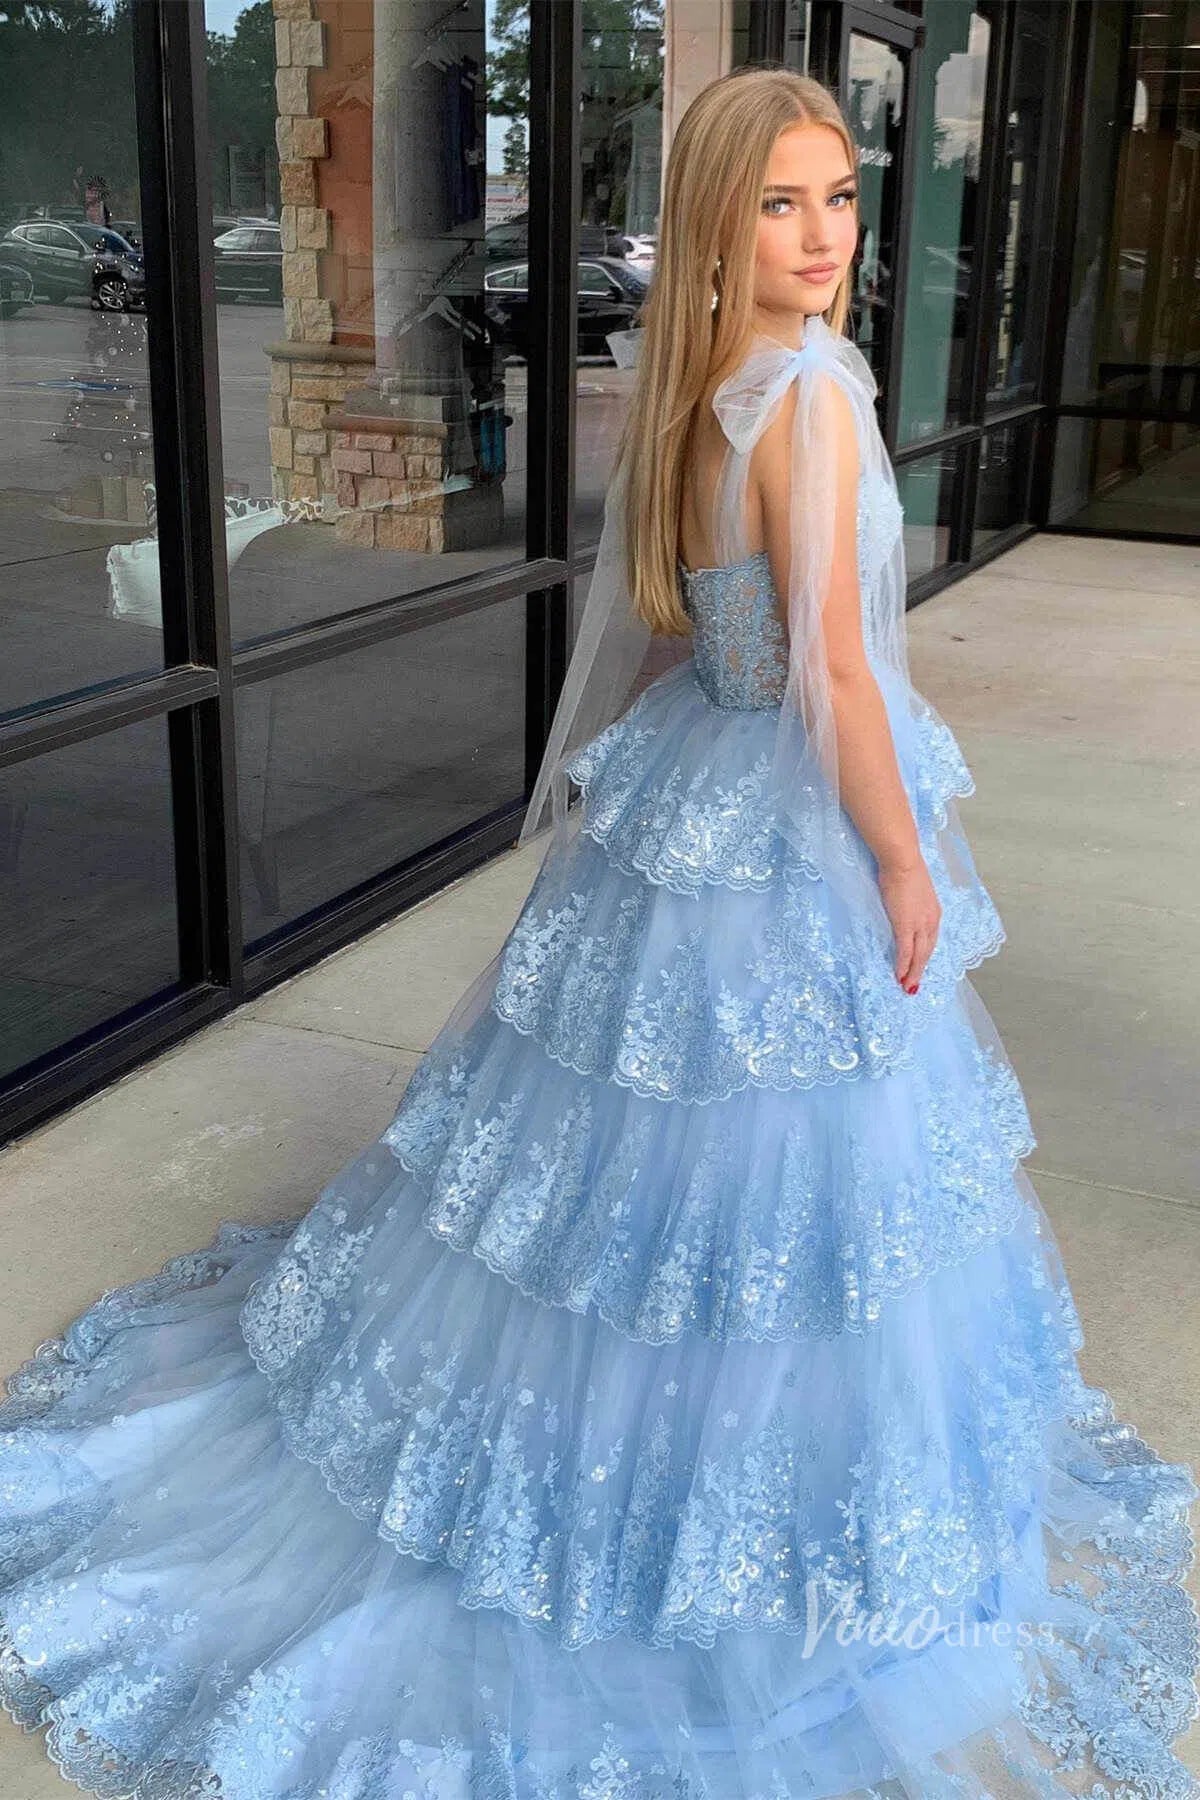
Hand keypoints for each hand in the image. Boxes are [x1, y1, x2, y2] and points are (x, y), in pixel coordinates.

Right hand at [876, 852, 940, 992]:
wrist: (902, 861)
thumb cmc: (904, 869)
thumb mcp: (913, 889)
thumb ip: (911, 901)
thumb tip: (903, 905)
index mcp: (934, 912)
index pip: (930, 940)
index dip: (924, 955)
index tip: (918, 966)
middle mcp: (931, 921)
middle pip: (927, 951)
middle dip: (920, 970)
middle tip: (913, 985)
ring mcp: (920, 924)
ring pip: (919, 956)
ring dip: (913, 973)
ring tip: (907, 986)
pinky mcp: (906, 925)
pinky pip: (906, 951)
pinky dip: (903, 965)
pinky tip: (900, 975)